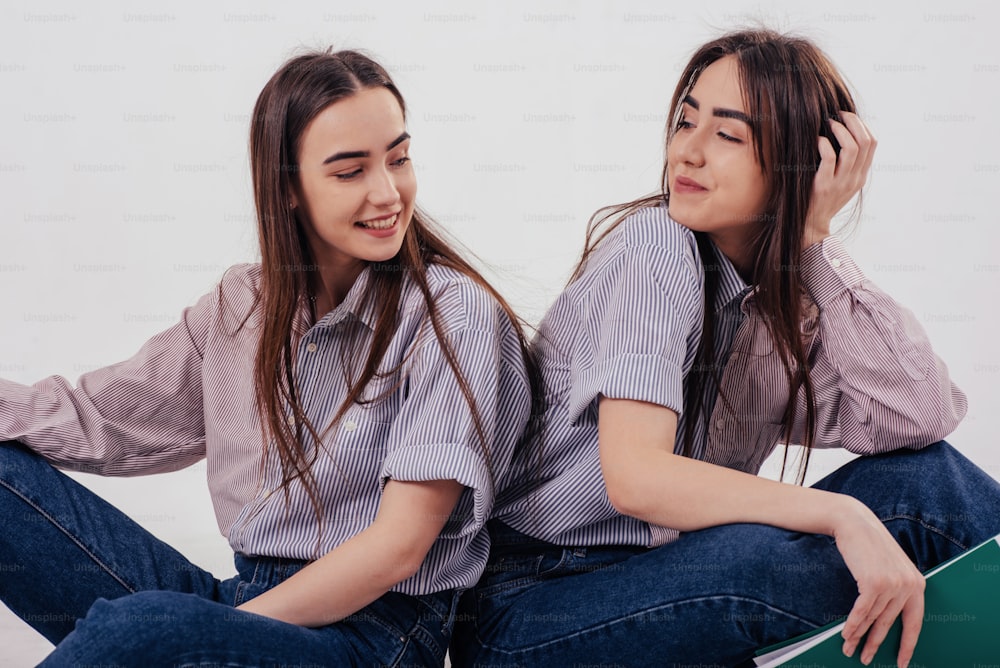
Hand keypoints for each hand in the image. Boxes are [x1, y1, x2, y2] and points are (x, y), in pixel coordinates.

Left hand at [803, 111, 876, 248]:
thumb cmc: (821, 200)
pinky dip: (824, 144)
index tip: (849, 117)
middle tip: (839, 114)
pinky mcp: (824, 185)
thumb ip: (847, 165)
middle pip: (866, 142)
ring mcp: (841, 183)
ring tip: (828, 123)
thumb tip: (845, 136)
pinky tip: (817, 139)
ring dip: (840, 130)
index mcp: (861, 175)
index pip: (873, 143)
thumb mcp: (841, 183)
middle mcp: (855, 178)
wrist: (810, 225)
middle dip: (853, 122)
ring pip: (852, 148)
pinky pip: (830, 158)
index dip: (863, 125)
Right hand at [832, 498, 924, 667]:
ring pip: (872, 618)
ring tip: (848, 647)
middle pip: (889, 624)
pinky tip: (845, 633)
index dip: (907, 645)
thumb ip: (896, 589)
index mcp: (918, 584)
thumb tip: (885, 620)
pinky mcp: (874, 582)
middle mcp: (909, 585)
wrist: (854, 522)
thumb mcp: (891, 568)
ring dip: (858, 636)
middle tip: (866, 659)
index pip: (915, 623)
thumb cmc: (869, 545)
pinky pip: (861, 611)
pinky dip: (852, 624)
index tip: (901, 663)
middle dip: (875, 644)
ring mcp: (892, 584)